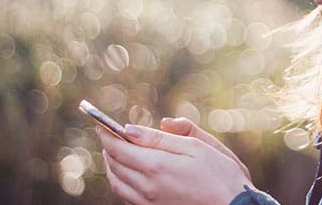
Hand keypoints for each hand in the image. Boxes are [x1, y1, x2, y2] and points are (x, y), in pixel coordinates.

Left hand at [97, 123, 254, 204]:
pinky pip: (126, 196)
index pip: (119, 148)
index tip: (101, 124)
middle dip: (108, 147)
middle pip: (115, 164)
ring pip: (117, 182)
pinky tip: (128, 173)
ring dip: (111, 165)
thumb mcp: (196, 146)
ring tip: (115, 151)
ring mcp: (148, 202)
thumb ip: (162, 137)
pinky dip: (120, 181)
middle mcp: (147, 187)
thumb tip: (131, 129)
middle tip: (108, 134)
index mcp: (157, 166)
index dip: (107, 134)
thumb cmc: (220, 174)